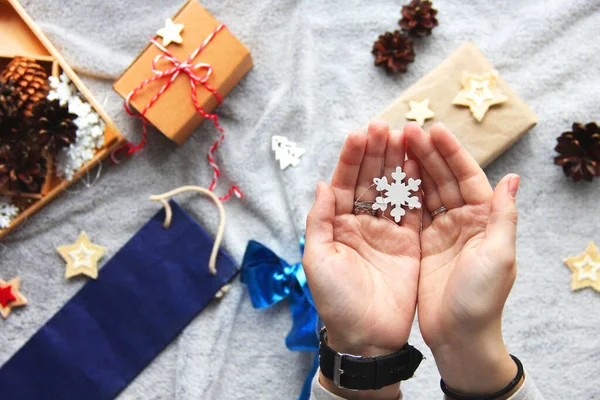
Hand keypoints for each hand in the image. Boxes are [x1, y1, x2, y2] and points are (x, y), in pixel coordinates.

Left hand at [303, 120, 421, 398]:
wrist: (367, 337)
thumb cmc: (335, 301)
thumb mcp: (318, 260)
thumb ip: (319, 220)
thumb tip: (323, 183)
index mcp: (337, 225)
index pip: (344, 183)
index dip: (351, 158)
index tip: (360, 133)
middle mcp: (361, 223)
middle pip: (369, 180)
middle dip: (375, 153)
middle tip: (384, 126)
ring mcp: (386, 231)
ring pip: (392, 189)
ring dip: (397, 164)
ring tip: (403, 137)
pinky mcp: (409, 243)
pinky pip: (414, 210)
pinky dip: (416, 187)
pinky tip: (419, 165)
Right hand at [405, 122, 519, 394]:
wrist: (460, 336)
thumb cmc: (482, 299)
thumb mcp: (499, 256)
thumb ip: (504, 216)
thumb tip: (513, 177)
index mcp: (484, 219)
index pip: (468, 177)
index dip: (451, 153)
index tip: (434, 130)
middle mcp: (463, 221)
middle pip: (443, 179)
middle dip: (426, 153)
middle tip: (405, 130)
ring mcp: (440, 231)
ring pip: (424, 191)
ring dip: (411, 168)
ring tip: (393, 145)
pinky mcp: (420, 244)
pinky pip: (409, 212)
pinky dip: (399, 193)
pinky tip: (387, 176)